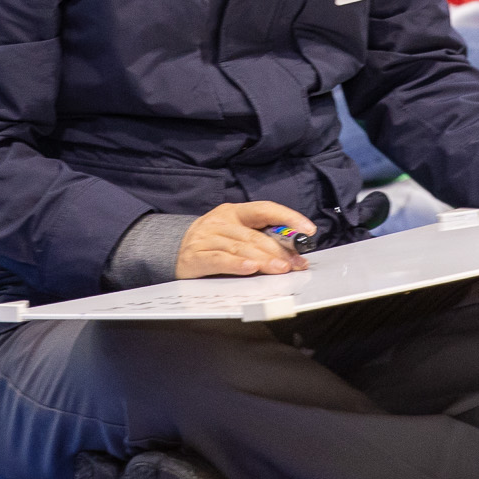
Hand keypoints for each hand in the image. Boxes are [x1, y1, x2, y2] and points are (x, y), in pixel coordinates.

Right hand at [176, 201, 312, 278]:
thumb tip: (293, 253)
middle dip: (280, 250)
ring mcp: (206, 238)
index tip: (308, 230)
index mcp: (234, 212)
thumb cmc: (211, 242)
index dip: (288, 217)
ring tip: (281, 269)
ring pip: (240, 249)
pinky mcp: (195, 257)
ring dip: (264, 260)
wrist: (170, 250)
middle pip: (255, 235)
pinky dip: (236, 265)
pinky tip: (250, 269)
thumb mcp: (234, 233)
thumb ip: (259, 239)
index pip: (265, 209)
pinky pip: (219, 260)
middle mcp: (220, 222)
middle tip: (297, 264)